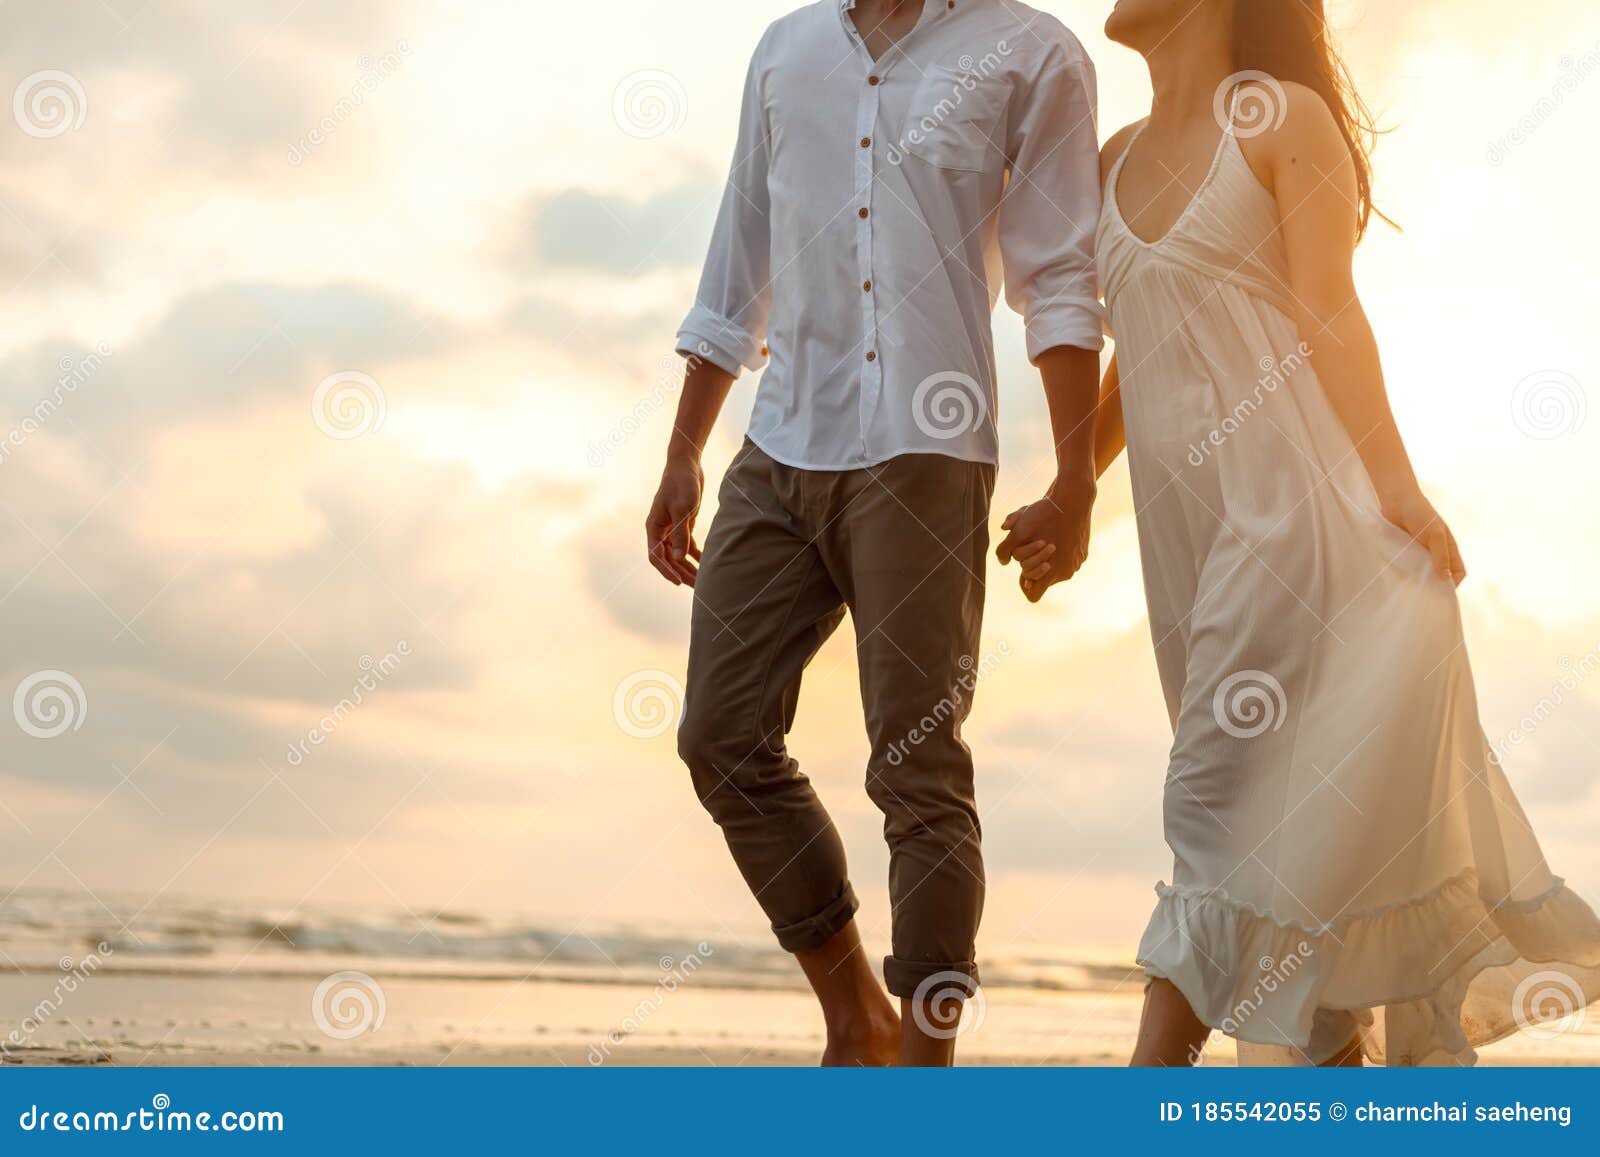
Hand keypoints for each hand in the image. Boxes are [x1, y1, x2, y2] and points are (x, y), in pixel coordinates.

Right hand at [646, 453, 704, 585]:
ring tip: (702, 580)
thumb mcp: (682, 509)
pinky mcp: (683, 524)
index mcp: (653, 527)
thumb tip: (678, 558)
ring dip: (688, 567)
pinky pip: (687, 545)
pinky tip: (705, 564)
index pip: (655, 556)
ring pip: (677, 554)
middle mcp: (660, 530)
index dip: (666, 571)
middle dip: (681, 573)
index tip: (678, 582)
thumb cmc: (681, 484)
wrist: (687, 465)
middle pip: (668, 559)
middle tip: (696, 586)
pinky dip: (695, 555)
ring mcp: (671, 528)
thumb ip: (680, 534)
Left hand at [994, 473, 1094, 602]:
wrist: (1073, 499)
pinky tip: (1058, 531)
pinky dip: (1060, 548)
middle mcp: (1068, 572)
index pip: (1032, 594)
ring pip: (1056, 566)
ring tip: (1046, 535)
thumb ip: (1005, 550)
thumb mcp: (1018, 532)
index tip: (1022, 569)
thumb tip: (1004, 562)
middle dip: (1035, 563)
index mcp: (1052, 572)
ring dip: (1046, 555)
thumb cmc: (1044, 515)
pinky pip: (1068, 556)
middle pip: (1043, 577)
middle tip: (1035, 544)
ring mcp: (1078, 562)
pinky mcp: (1084, 551)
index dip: (1024, 582)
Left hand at [1379, 486, 1464, 585]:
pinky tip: (1399, 581)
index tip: (1442, 593)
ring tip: (1411, 592)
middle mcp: (1436, 551)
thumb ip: (1440, 555)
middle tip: (1424, 597)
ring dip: (1418, 581)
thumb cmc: (1419, 513)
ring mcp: (1420, 552)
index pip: (1458, 571)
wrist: (1396, 500)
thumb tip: (1445, 578)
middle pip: (1440, 575)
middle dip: (1435, 585)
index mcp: (1448, 547)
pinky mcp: (1405, 550)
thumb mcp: (1434, 534)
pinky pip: (1408, 566)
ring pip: (1423, 572)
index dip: (1454, 583)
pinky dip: (1406, 574)